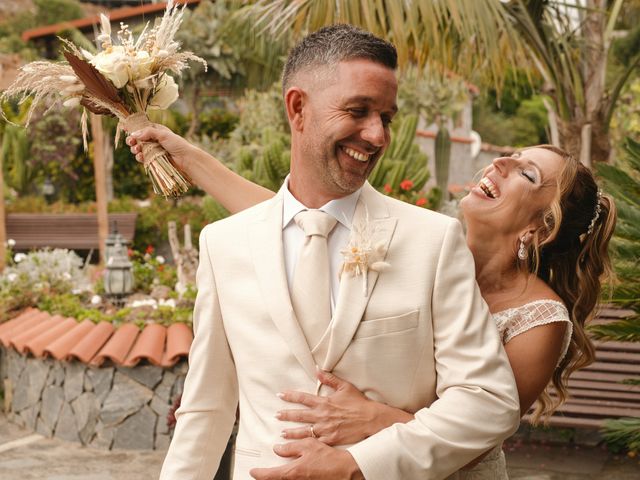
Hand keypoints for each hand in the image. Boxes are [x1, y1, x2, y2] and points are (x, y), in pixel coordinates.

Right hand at [125, 124, 197, 173]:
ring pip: (138, 149)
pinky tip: (140, 157)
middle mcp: (153, 140)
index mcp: (156, 131)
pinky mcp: (153, 160)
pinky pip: (142, 158)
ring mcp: (153, 150)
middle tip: (130, 142)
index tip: (124, 127)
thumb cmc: (177, 144)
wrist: (186, 160)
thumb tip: (134, 133)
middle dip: (132, 140)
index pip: (141, 128)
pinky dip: (140, 157)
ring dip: (135, 149)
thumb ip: (148, 132)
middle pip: (137, 139)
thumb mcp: (163, 134)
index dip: (133, 128)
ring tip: (137, 149)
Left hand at [250, 438, 362, 479]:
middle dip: (267, 477)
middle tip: (261, 472)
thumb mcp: (308, 445)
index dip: (259, 473)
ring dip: (278, 477)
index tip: (253, 471)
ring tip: (274, 471)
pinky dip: (288, 477)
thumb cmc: (328, 457)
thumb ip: (290, 448)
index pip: (270, 475)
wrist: (345, 470)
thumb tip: (277, 448)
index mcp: (293, 471)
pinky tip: (289, 472)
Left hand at [277, 370, 410, 445]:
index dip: (290, 396)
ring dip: (291, 431)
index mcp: (324, 402)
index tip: (280, 395)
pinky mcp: (330, 439)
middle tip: (276, 415)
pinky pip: (314, 442)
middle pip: (299, 415)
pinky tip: (298, 445)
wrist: (370, 419)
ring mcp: (325, 428)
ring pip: (304, 430)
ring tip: (282, 432)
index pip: (303, 398)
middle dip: (286, 414)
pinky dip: (305, 443)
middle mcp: (322, 415)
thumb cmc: (359, 403)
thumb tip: (317, 369)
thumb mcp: (344, 387)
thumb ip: (329, 378)